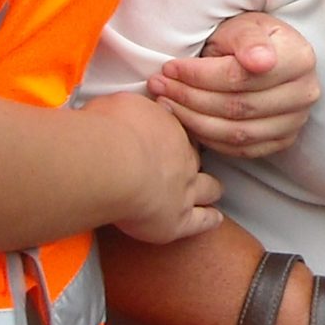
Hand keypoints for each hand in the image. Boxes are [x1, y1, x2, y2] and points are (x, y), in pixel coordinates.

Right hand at [82, 91, 222, 243]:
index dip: (176, 135)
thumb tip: (117, 108)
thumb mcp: (113, 104)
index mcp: (169, 128)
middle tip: (189, 163)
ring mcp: (185, 189)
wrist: (114, 164)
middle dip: (194, 161)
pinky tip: (215, 220)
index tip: (170, 136)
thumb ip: (122, 108)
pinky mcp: (178, 219)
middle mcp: (183, 158)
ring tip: (213, 190)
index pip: (180, 130)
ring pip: (209, 187)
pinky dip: (210, 219)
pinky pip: (203, 221)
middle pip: (197, 158)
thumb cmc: (109, 132)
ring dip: (211, 188)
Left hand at [148, 12, 319, 158]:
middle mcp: (304, 94)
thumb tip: (260, 62)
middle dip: (190, 98)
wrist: (266, 52)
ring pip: (236, 132)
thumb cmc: (249, 35)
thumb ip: (248, 40)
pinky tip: (187, 121)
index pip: (239, 76)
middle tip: (158, 87)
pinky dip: (210, 139)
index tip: (169, 68)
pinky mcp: (283, 140)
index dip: (198, 75)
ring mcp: (296, 121)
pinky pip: (242, 149)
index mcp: (299, 59)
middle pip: (237, 107)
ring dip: (194, 121)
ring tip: (166, 103)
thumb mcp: (244, 25)